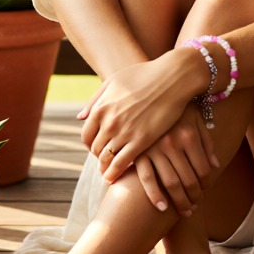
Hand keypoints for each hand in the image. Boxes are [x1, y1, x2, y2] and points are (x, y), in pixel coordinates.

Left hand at [79, 50, 217, 185]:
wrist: (172, 77)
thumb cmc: (144, 75)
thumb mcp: (114, 81)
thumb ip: (96, 100)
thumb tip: (80, 117)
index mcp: (100, 108)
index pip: (86, 136)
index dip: (90, 144)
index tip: (97, 148)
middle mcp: (109, 122)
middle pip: (96, 149)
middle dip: (99, 156)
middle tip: (105, 161)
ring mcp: (124, 132)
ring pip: (106, 159)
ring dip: (105, 167)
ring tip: (108, 173)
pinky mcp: (141, 140)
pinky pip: (121, 163)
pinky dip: (115, 173)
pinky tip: (115, 178)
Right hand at [133, 105, 218, 215]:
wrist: (149, 89)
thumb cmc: (177, 105)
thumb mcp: (196, 118)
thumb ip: (207, 142)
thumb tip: (214, 166)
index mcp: (189, 135)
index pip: (203, 169)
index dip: (206, 184)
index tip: (205, 192)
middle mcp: (173, 142)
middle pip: (188, 180)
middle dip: (194, 198)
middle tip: (194, 207)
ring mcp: (154, 148)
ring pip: (170, 183)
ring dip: (179, 201)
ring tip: (184, 211)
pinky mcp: (137, 151)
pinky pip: (146, 178)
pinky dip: (154, 195)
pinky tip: (161, 208)